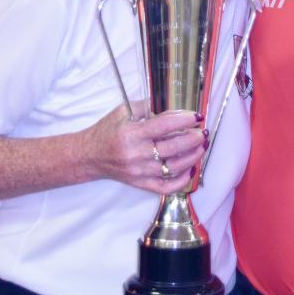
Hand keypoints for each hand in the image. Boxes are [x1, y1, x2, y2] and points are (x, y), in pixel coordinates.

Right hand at [84, 104, 205, 193]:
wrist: (90, 156)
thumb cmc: (107, 131)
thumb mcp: (123, 111)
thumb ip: (147, 108)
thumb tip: (174, 112)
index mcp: (131, 134)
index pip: (163, 126)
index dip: (183, 120)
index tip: (196, 116)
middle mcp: (136, 154)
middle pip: (172, 148)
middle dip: (192, 139)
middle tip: (203, 132)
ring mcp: (140, 172)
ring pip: (173, 167)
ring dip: (192, 157)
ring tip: (201, 146)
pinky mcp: (141, 184)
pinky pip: (166, 187)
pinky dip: (182, 180)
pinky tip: (190, 169)